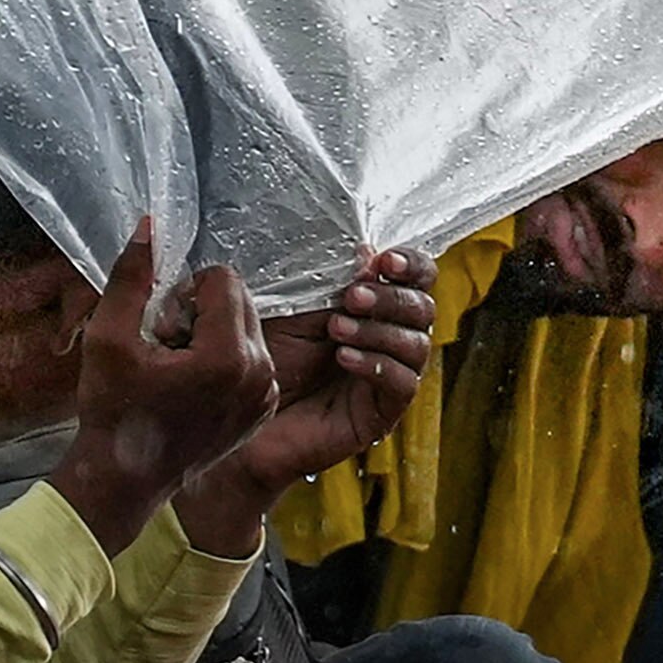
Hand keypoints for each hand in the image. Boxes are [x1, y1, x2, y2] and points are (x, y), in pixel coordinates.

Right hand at [46, 217, 278, 554]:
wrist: (124, 480)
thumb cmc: (112, 412)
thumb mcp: (108, 337)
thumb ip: (132, 277)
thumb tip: (149, 225)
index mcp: (228, 357)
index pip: (223, 279)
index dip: (184, 292)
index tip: (159, 327)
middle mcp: (259, 375)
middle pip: (241, 300)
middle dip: (202, 310)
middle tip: (166, 346)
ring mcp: (265, 396)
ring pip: (248, 327)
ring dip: (213, 333)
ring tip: (177, 367)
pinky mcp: (263, 410)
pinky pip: (254, 359)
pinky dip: (225, 361)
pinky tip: (191, 387)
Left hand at [177, 248, 435, 555]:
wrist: (239, 412)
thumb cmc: (263, 354)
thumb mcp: (293, 305)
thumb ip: (328, 278)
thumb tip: (364, 249)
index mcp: (374, 305)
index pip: (417, 277)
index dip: (410, 264)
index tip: (382, 261)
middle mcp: (389, 338)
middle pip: (424, 307)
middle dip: (390, 297)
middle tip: (352, 296)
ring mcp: (389, 376)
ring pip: (417, 344)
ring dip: (379, 329)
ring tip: (337, 329)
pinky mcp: (382, 413)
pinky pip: (403, 384)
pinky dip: (377, 365)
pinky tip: (344, 358)